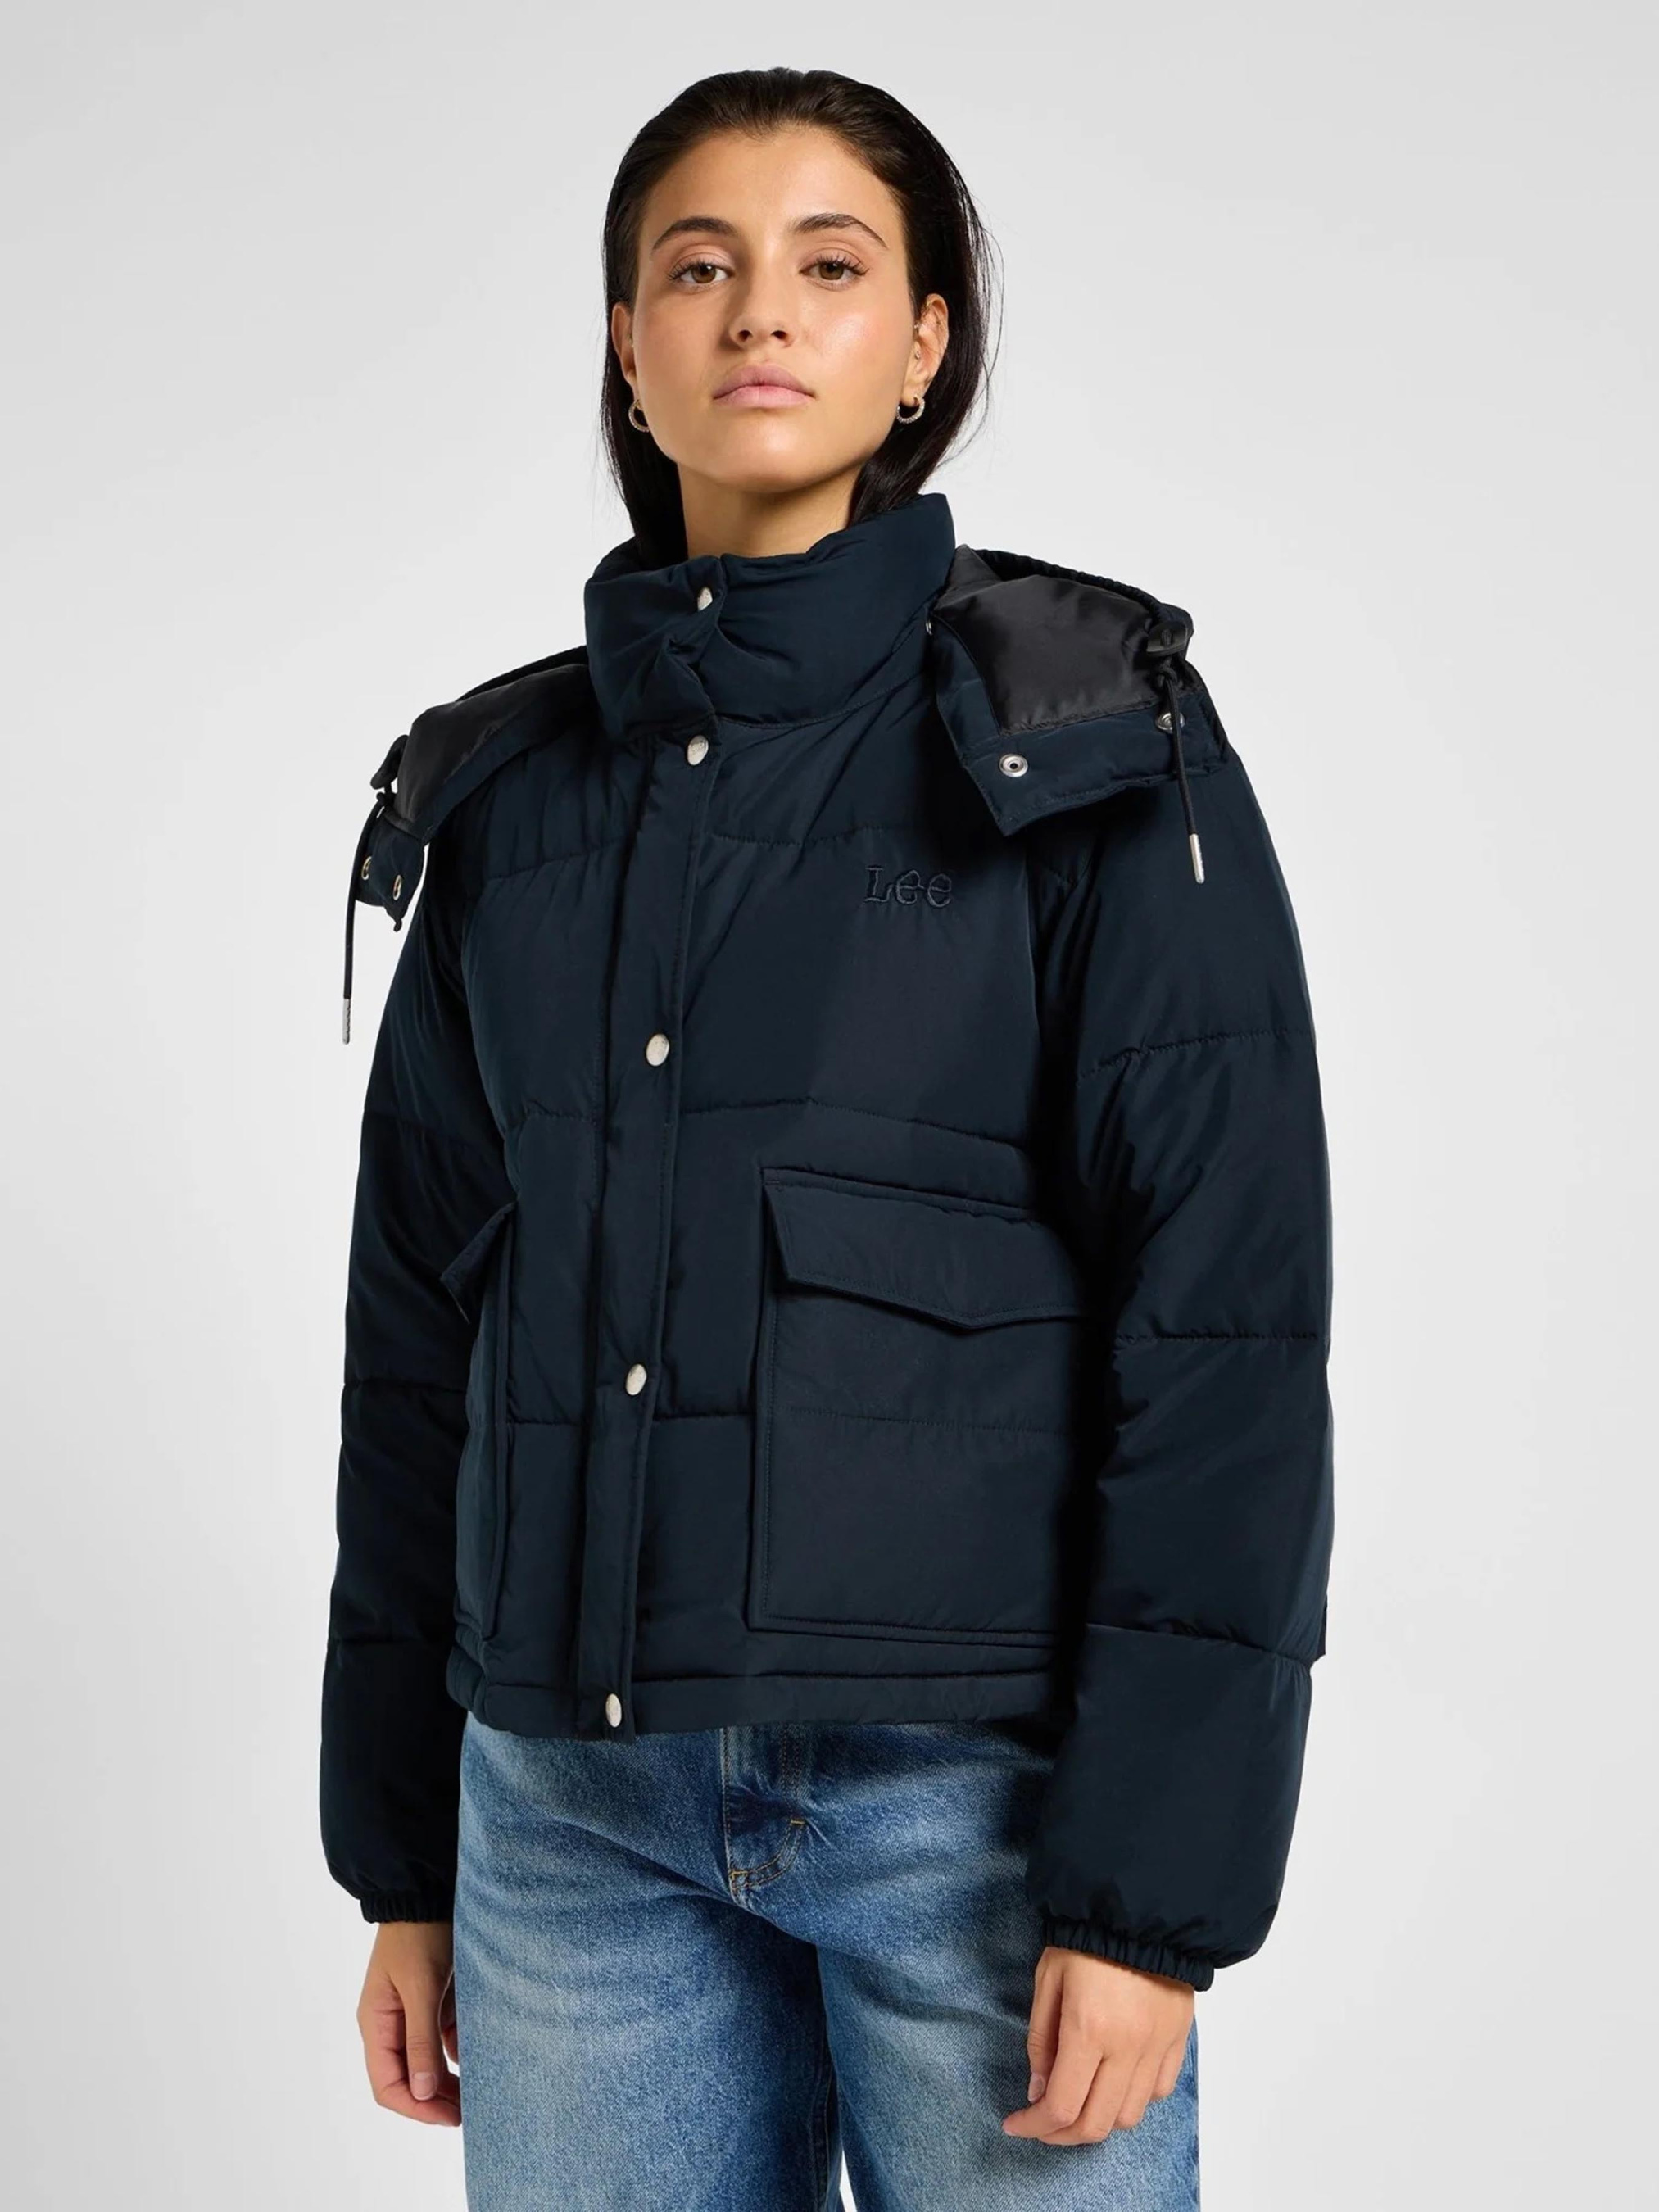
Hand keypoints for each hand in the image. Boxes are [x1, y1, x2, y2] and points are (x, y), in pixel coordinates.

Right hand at [357, 1920, 461, 2125]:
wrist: (429, 1892)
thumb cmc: (419, 1935)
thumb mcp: (421, 1986)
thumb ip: (420, 2039)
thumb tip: (421, 2091)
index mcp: (376, 2025)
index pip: (388, 2086)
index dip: (416, 2107)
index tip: (450, 2117)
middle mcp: (390, 2026)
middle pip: (408, 2080)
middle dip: (435, 2099)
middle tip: (470, 2112)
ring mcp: (411, 2015)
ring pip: (427, 2064)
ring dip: (448, 2080)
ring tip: (478, 2093)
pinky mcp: (432, 2003)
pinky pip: (442, 2040)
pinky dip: (457, 2052)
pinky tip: (478, 2058)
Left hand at [1003, 1944, 1192, 2144]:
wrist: (1140, 1910)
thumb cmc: (1087, 1938)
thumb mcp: (1048, 1980)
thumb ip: (1041, 2040)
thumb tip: (1038, 2092)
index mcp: (1088, 2029)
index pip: (1060, 2105)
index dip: (1033, 2126)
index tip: (1015, 2124)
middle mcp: (1126, 2048)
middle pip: (1096, 2125)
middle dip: (1061, 2135)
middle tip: (1041, 2124)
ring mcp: (1156, 2048)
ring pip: (1129, 2117)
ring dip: (1098, 2121)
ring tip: (1077, 2103)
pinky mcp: (1176, 2042)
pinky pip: (1157, 2092)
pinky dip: (1132, 2100)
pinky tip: (1112, 2084)